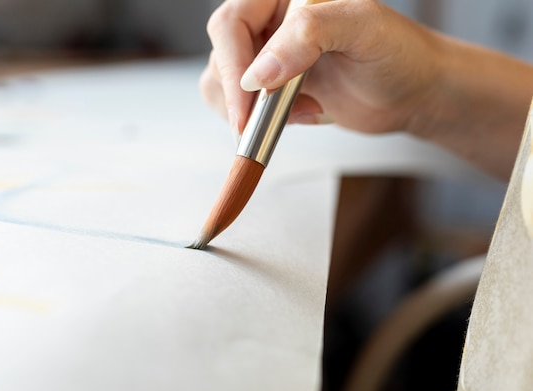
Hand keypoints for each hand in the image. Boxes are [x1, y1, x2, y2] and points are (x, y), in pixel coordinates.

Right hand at [200, 0, 441, 135]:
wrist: (413, 92)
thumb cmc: (398, 53)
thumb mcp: (363, 29)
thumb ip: (309, 35)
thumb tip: (258, 74)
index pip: (232, 23)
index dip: (233, 63)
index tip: (249, 100)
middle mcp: (271, 23)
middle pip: (222, 55)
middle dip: (238, 95)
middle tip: (258, 123)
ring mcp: (269, 57)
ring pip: (222, 84)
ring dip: (250, 111)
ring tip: (299, 112)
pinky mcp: (272, 89)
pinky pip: (241, 107)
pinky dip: (261, 122)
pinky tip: (304, 114)